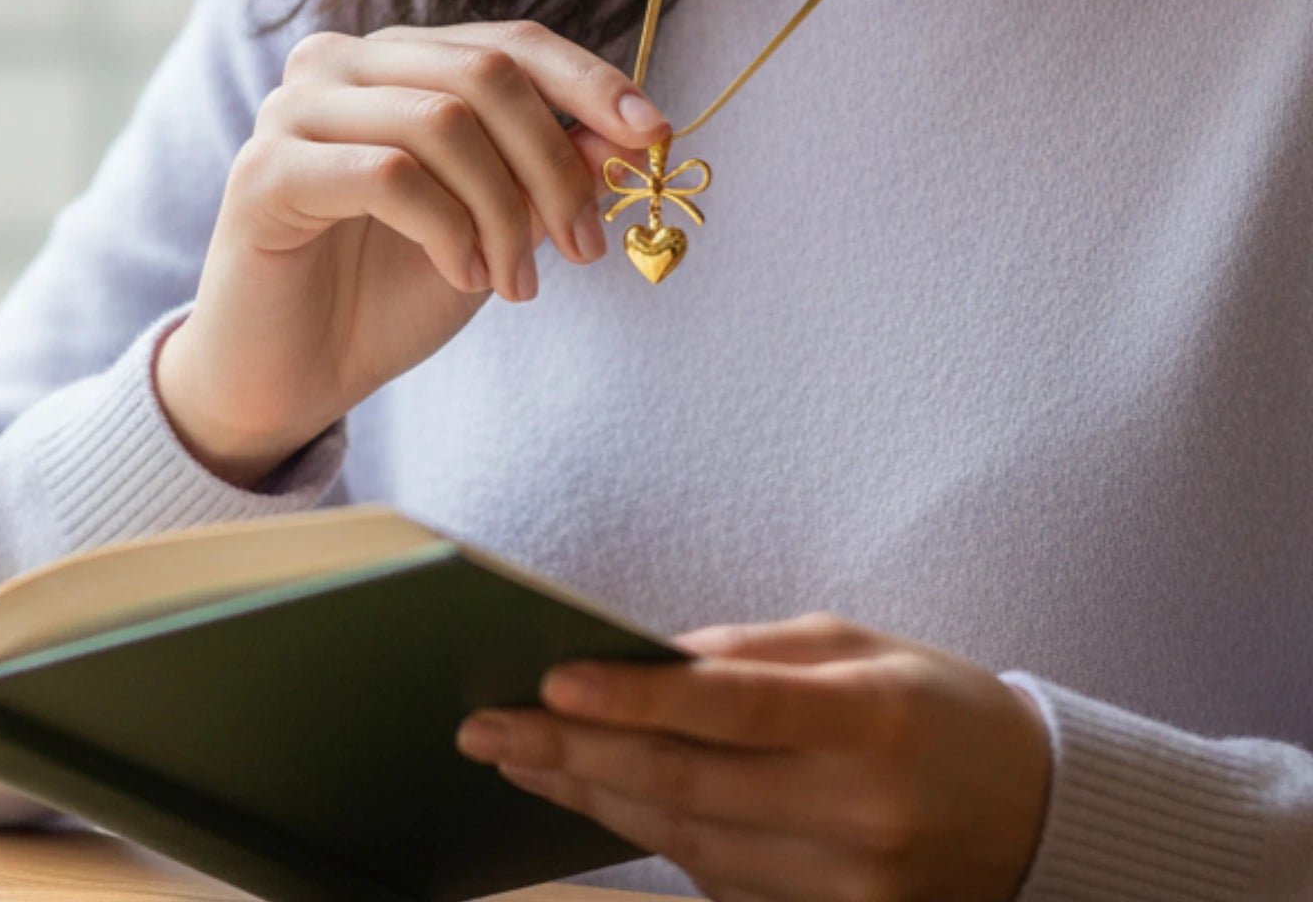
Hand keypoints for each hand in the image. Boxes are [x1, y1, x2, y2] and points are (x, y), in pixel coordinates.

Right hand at [154, 18, 668, 484]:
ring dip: (503, 210)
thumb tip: (626, 135)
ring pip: (441, 120)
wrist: (288, 378)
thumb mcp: (494, 229)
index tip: (655, 136)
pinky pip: (387, 174)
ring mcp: (295, 110)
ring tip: (515, 284)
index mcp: (396, 62)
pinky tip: (461, 276)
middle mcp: (339, 64)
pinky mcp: (266, 171)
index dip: (590, 81)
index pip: (510, 42)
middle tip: (584, 248)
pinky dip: (446, 228)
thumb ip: (546, 174)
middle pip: (484, 73)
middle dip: (554, 163)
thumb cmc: (386, 294)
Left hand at [454, 612, 1052, 901]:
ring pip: (687, 842)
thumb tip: (648, 658)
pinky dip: (647, 835)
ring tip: (514, 755)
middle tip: (486, 726)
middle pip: (689, 786)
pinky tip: (588, 796)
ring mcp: (847, 886)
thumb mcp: (859, 645)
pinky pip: (717, 881)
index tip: (552, 678)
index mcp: (869, 718)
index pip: (732, 708)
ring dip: (590, 797)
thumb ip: (753, 654)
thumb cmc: (934, 706)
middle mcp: (858, 813)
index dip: (639, 695)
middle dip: (575, 753)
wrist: (1037, 817)